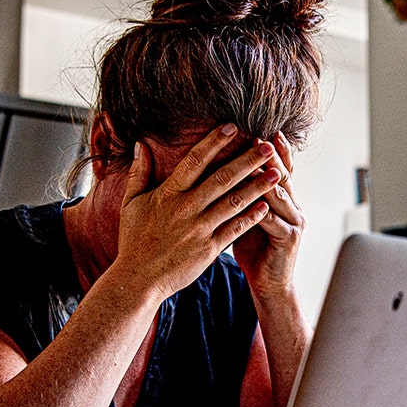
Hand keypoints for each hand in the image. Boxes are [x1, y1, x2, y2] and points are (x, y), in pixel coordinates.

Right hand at [113, 124, 281, 300]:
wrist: (138, 279)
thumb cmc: (134, 240)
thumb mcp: (130, 204)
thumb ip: (138, 173)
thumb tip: (142, 144)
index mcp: (168, 194)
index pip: (194, 160)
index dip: (214, 142)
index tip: (232, 126)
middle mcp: (186, 209)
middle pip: (222, 178)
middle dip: (247, 160)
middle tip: (267, 146)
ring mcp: (199, 230)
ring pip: (233, 202)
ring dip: (257, 186)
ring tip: (276, 173)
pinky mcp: (208, 250)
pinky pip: (234, 230)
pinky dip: (251, 217)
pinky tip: (266, 206)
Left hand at [232, 132, 305, 297]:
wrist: (269, 284)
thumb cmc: (254, 249)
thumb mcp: (247, 216)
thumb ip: (242, 193)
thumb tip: (222, 168)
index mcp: (281, 198)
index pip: (278, 167)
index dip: (273, 149)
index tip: (260, 128)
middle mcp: (292, 206)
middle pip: (282, 174)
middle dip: (271, 155)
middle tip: (259, 137)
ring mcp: (293, 221)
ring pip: (279, 194)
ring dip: (268, 178)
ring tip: (258, 161)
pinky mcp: (289, 238)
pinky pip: (274, 220)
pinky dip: (263, 209)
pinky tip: (254, 200)